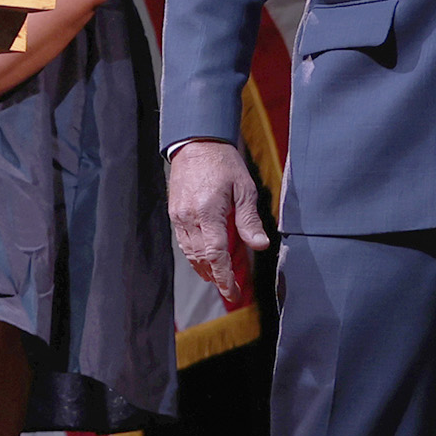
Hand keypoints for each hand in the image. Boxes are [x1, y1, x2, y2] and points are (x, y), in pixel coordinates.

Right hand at [167, 140, 268, 306]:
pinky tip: (204, 258)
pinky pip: (184, 241)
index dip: (224, 278)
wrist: (197, 142)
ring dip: (204, 268)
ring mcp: (179, 215)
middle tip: (231, 289)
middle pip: (202, 258)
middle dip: (216, 276)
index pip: (216, 255)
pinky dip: (195, 254)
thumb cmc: (224, 162)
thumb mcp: (244, 189)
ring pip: (190, 252)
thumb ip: (249, 220)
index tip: (233, 293)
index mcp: (208, 212)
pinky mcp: (175, 212)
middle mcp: (189, 217)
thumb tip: (260, 245)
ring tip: (218, 278)